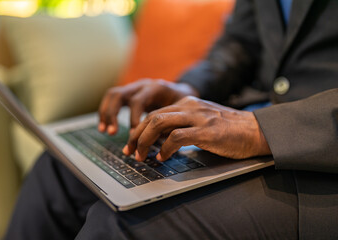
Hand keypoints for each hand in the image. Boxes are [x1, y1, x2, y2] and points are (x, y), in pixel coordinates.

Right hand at [98, 79, 198, 134]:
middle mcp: (142, 85)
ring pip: (112, 95)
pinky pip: (112, 99)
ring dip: (106, 113)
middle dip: (113, 114)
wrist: (183, 92)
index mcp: (156, 88)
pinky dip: (106, 112)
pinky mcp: (130, 93)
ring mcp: (134, 87)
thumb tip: (162, 143)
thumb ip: (170, 123)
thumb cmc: (183, 104)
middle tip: (113, 133)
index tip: (134, 136)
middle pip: (119, 94)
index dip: (134, 119)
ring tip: (105, 131)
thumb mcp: (181, 112)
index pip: (138, 101)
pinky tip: (104, 127)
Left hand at [123, 96, 270, 160]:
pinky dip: (165, 149)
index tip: (132, 144)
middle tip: (130, 152)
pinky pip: (176, 138)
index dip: (139, 130)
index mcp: (187, 103)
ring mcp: (198, 118)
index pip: (154, 113)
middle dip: (136, 136)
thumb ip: (183, 125)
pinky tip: (163, 158)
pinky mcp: (206, 131)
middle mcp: (190, 107)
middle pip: (152, 117)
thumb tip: (161, 140)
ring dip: (145, 141)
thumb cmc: (230, 130)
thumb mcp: (202, 121)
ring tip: (141, 156)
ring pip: (159, 123)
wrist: (257, 130)